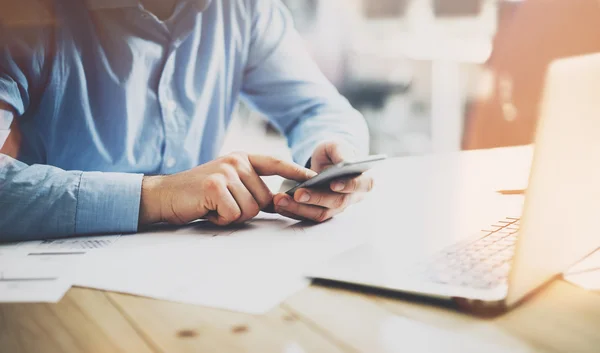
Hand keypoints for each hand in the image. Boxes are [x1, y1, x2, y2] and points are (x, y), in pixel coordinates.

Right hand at [139, 152, 315, 225]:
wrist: (165, 196)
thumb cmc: (199, 195)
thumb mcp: (228, 184)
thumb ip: (252, 188)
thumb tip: (279, 201)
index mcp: (242, 159)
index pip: (275, 163)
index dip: (296, 171)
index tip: (315, 178)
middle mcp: (236, 161)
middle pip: (264, 199)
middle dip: (246, 210)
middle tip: (222, 204)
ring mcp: (226, 172)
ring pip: (250, 209)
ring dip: (232, 215)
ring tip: (213, 205)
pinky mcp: (215, 186)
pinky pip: (233, 214)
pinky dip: (220, 219)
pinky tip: (207, 209)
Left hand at [273, 141, 373, 221]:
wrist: (325, 163)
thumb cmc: (334, 153)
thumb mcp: (337, 145)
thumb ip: (341, 152)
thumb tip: (344, 162)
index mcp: (363, 180)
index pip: (360, 185)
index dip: (348, 186)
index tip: (333, 184)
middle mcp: (352, 198)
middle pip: (337, 202)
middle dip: (316, 198)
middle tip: (299, 193)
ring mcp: (336, 208)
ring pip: (320, 213)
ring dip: (300, 208)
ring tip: (281, 199)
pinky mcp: (321, 213)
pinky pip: (307, 216)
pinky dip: (293, 211)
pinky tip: (279, 204)